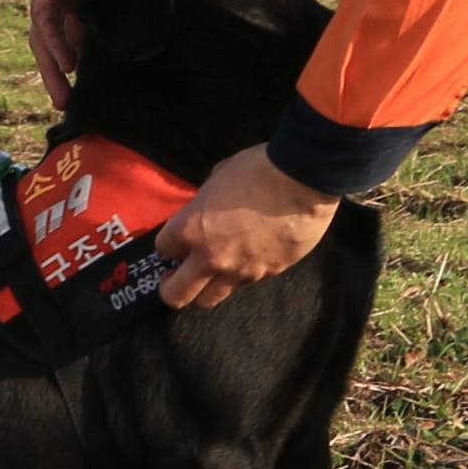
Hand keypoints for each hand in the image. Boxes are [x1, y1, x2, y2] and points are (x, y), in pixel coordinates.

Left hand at [155, 145, 340, 309]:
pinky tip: (246, 259)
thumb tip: (203, 212)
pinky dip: (238, 277)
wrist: (304, 179)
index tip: (175, 241)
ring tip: (209, 275)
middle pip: (175, 294)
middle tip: (175, 276)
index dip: (168, 245)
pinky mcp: (267, 274)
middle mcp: (210, 258)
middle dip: (170, 287)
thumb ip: (203, 204)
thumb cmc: (258, 169)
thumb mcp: (217, 178)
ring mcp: (240, 271)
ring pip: (208, 299)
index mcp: (192, 229)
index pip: (162, 250)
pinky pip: (243, 285)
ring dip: (203, 289)